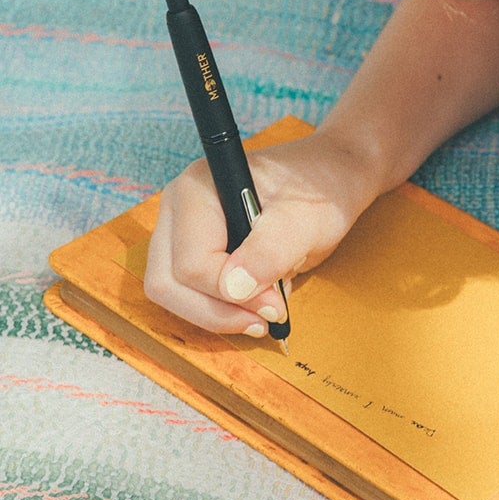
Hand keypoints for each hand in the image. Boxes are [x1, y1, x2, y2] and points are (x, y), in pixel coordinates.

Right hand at [144, 130, 378, 336]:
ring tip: (266, 311)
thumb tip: (234, 288)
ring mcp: (181, 230)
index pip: (192, 263)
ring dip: (217, 313)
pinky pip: (189, 292)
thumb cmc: (320, 189)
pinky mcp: (194, 250)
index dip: (231, 295)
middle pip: (167, 282)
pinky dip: (221, 307)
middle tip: (266, 319)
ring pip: (173, 292)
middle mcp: (179, 209)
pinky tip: (258, 300)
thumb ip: (271, 250)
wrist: (330, 179)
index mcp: (199, 190)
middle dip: (216, 311)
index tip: (275, 305)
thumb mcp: (307, 220)